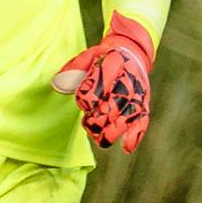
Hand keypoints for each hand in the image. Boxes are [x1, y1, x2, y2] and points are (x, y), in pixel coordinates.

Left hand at [53, 12, 154, 152]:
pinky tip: (126, 148)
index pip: (100, 84)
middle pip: (113, 106)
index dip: (87, 98)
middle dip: (97, 119)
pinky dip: (135, 137)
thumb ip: (72, 69)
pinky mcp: (144, 106)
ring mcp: (138, 94)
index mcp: (114, 63)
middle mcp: (129, 79)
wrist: (132, 55)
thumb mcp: (88, 56)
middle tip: (88, 122)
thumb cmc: (104, 58)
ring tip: (97, 135)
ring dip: (109, 132)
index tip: (82, 103)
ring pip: (126, 118)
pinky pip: (142, 123)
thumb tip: (57, 84)